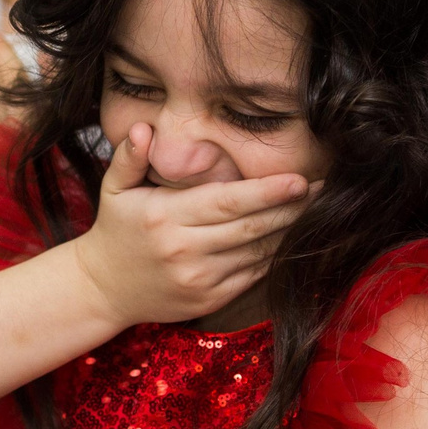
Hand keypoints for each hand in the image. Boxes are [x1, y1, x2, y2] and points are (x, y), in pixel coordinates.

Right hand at [68, 124, 311, 327]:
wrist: (103, 288)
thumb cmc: (116, 229)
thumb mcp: (114, 188)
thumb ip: (129, 156)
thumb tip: (145, 128)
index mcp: (165, 217)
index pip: (226, 202)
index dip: (266, 192)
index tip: (299, 180)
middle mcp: (184, 250)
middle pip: (251, 228)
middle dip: (292, 208)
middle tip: (324, 188)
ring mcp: (199, 279)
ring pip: (258, 253)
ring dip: (291, 232)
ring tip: (316, 209)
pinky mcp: (209, 300)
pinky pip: (252, 275)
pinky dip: (275, 256)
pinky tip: (291, 237)